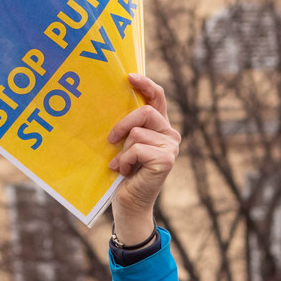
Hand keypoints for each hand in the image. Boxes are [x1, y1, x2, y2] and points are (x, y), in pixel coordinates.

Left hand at [107, 74, 180, 244]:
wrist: (128, 204)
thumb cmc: (122, 173)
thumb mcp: (123, 144)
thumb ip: (127, 126)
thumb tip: (110, 100)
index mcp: (160, 127)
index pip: (158, 97)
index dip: (145, 84)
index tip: (128, 77)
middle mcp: (170, 134)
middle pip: (145, 111)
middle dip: (123, 124)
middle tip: (110, 140)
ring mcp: (171, 147)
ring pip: (137, 132)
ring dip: (122, 151)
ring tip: (121, 165)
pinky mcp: (166, 159)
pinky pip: (137, 148)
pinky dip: (125, 161)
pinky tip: (124, 172)